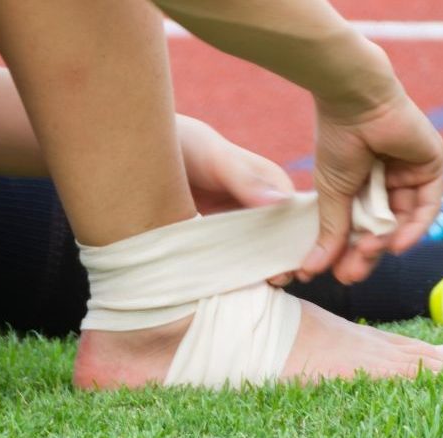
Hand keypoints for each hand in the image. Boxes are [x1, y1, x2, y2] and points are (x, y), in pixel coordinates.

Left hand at [177, 115, 296, 285]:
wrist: (141, 154)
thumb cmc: (184, 145)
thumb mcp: (213, 156)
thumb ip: (243, 177)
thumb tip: (279, 202)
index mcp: (268, 182)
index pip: (296, 214)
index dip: (300, 239)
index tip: (298, 262)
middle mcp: (258, 205)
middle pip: (282, 239)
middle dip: (284, 261)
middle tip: (277, 280)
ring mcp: (237, 224)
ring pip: (258, 254)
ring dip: (261, 271)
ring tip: (258, 287)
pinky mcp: (215, 238)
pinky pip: (231, 259)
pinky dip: (235, 273)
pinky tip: (231, 286)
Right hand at [300, 93, 442, 284]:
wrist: (354, 101)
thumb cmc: (338, 140)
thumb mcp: (332, 194)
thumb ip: (331, 232)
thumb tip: (310, 271)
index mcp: (365, 185)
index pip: (362, 228)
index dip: (349, 253)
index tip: (334, 275)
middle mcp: (390, 181)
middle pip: (385, 229)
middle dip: (367, 254)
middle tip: (351, 275)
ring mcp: (412, 174)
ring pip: (404, 221)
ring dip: (386, 244)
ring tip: (366, 256)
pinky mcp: (432, 166)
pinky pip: (427, 206)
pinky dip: (414, 228)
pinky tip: (396, 246)